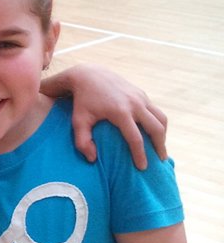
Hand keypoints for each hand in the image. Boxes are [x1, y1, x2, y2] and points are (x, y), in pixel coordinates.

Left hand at [41, 64, 167, 169]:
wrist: (89, 75)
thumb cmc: (82, 101)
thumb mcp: (78, 121)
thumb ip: (82, 141)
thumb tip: (93, 159)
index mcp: (120, 111)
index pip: (135, 138)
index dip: (140, 155)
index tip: (142, 168)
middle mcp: (135, 103)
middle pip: (156, 128)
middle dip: (160, 146)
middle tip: (160, 161)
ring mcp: (140, 97)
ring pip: (161, 118)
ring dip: (163, 134)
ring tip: (160, 149)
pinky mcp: (141, 94)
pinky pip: (156, 111)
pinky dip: (158, 124)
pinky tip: (154, 134)